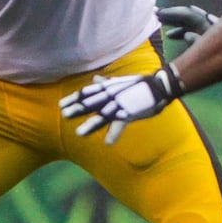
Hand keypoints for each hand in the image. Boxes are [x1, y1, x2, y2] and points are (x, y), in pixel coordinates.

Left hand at [60, 66, 183, 143]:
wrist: (160, 86)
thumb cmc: (140, 85)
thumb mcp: (120, 83)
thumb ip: (106, 83)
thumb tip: (95, 79)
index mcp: (109, 89)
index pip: (88, 93)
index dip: (74, 99)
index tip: (61, 104)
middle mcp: (112, 96)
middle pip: (92, 103)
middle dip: (78, 109)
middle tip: (64, 114)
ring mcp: (121, 105)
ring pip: (103, 116)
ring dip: (91, 124)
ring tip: (79, 133)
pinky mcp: (131, 113)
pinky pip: (121, 124)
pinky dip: (114, 133)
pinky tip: (107, 143)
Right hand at [158, 4, 217, 42]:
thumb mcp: (213, 51)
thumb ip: (199, 43)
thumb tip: (186, 35)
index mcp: (209, 26)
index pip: (188, 15)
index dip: (173, 13)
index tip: (158, 14)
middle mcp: (208, 25)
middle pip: (188, 16)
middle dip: (172, 14)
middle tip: (156, 13)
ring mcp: (208, 31)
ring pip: (189, 23)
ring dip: (174, 22)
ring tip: (159, 21)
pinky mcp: (208, 39)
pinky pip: (192, 31)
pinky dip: (181, 32)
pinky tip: (170, 36)